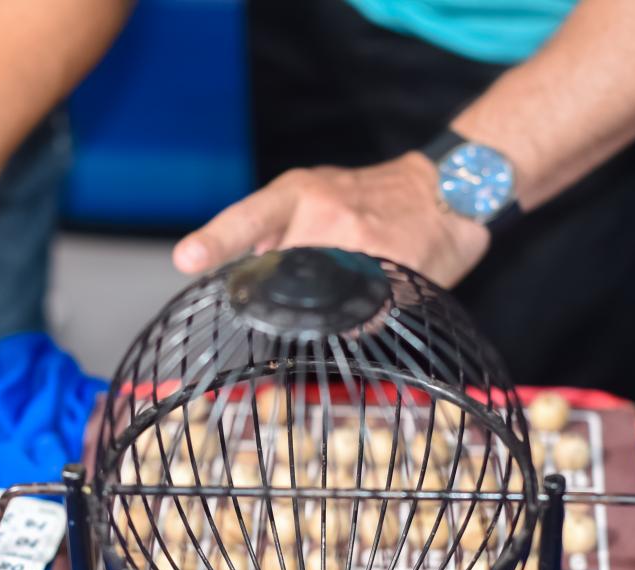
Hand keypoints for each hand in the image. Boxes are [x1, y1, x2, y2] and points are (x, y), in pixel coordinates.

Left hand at [173, 153, 490, 286]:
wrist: (447, 189)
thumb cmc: (373, 196)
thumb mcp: (319, 192)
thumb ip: (279, 230)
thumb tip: (245, 270)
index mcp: (298, 193)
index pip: (248, 218)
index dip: (216, 240)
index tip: (187, 260)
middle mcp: (325, 212)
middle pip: (280, 274)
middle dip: (280, 293)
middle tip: (306, 285)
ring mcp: (360, 241)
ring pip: (319, 298)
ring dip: (322, 306)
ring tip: (347, 279)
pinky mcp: (393, 268)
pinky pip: (360, 312)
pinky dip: (359, 315)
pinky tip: (374, 292)